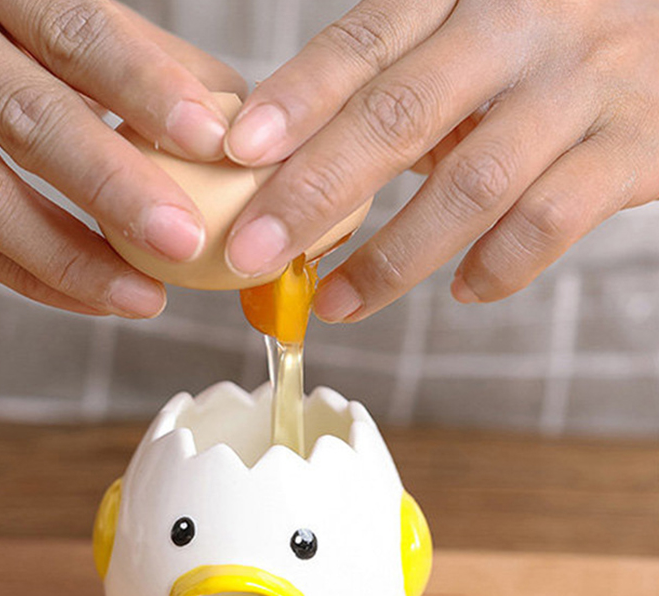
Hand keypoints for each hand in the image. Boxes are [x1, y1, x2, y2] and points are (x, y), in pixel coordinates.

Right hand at [0, 0, 244, 316]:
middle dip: (112, 186)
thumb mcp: (37, 7)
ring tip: (146, 298)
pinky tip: (91, 296)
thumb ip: (129, 53)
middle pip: (25, 115)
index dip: (144, 86)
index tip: (212, 140)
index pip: (72, 31)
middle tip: (184, 240)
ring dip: (72, 257)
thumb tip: (230, 114)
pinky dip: (28, 275)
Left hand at [223, 0, 658, 321]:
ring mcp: (581, 88)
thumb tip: (287, 165)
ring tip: (334, 304)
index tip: (238, 154)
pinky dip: (498, 267)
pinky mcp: (633, 148)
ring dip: (392, 258)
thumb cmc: (539, 49)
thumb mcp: (465, 39)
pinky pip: (551, 220)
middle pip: (401, 115)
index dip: (298, 98)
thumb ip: (393, 86)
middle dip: (317, 194)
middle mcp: (520, 30)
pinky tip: (461, 289)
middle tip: (255, 253)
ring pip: (471, 184)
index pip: (364, 42)